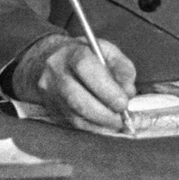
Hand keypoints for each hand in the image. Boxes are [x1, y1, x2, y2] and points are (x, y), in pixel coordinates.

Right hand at [11, 34, 136, 129]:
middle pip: (76, 97)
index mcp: (72, 52)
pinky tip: (104, 125)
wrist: (54, 59)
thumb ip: (122, 68)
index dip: (106, 88)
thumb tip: (128, 92)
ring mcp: (50, 92)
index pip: (85, 67)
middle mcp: (56, 72)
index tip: (123, 102)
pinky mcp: (50, 109)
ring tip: (116, 123)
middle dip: (103, 113)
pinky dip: (92, 127)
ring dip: (99, 123)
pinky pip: (71, 124)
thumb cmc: (88, 56)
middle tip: (121, 118)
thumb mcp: (108, 51)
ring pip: (73, 115)